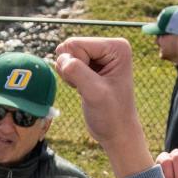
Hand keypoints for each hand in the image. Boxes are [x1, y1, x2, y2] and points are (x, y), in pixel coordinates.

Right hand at [54, 37, 152, 177]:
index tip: (92, 84)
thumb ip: (76, 71)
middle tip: (87, 87)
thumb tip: (61, 57)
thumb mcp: (94, 93)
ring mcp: (99, 56)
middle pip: (70, 47)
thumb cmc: (111, 115)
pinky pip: (67, 63)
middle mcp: (109, 47)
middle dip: (72, 69)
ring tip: (86, 88)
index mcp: (116, 47)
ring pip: (66, 55)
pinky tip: (83, 88)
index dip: (76, 66)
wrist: (117, 132)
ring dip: (70, 75)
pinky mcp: (90, 65)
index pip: (76, 44)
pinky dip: (69, 78)